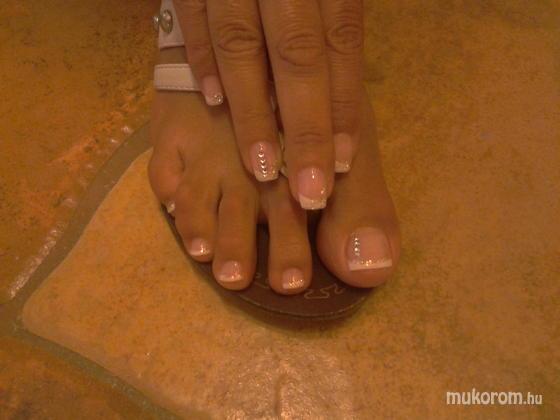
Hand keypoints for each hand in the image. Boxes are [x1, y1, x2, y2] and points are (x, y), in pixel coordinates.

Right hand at [174, 0, 363, 209]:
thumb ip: (336, 20)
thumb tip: (346, 91)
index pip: (340, 44)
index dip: (342, 105)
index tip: (342, 161)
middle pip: (296, 55)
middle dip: (304, 126)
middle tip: (311, 191)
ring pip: (240, 45)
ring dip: (251, 112)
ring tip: (262, 168)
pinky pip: (194, 18)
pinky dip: (203, 60)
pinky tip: (213, 102)